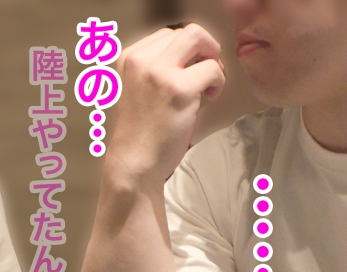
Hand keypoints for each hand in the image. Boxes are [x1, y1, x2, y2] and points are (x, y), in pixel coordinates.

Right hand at [108, 23, 225, 187]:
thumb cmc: (140, 134)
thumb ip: (156, 69)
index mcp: (128, 58)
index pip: (167, 35)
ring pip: (200, 39)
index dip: (186, 52)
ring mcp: (159, 73)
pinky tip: (208, 101)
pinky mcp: (178, 89)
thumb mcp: (136, 90)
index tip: (189, 72)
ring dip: (213, 61)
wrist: (134, 164)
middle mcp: (140, 60)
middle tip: (207, 74)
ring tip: (207, 87)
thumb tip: (194, 56)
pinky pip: (213, 69)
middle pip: (187, 32)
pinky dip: (218, 83)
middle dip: (205, 49)